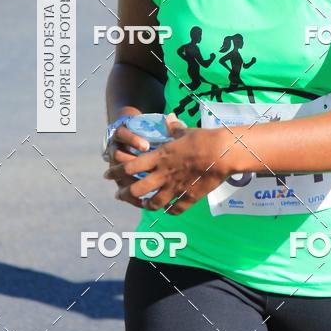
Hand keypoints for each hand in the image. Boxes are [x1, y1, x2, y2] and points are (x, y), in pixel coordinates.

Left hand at [104, 115, 230, 214]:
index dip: (116, 171)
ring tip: (144, 205)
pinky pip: (175, 210)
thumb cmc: (203, 139)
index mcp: (160, 157)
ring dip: (146, 205)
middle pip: (137, 189)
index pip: (130, 166)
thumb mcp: (185, 131)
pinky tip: (168, 211)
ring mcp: (176, 187)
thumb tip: (169, 119)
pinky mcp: (189, 197)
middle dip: (125, 194)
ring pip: (154, 203)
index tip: (108, 174)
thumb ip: (174, 129)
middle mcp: (164, 174)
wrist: (222, 153)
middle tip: (120, 195)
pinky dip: (170, 211)